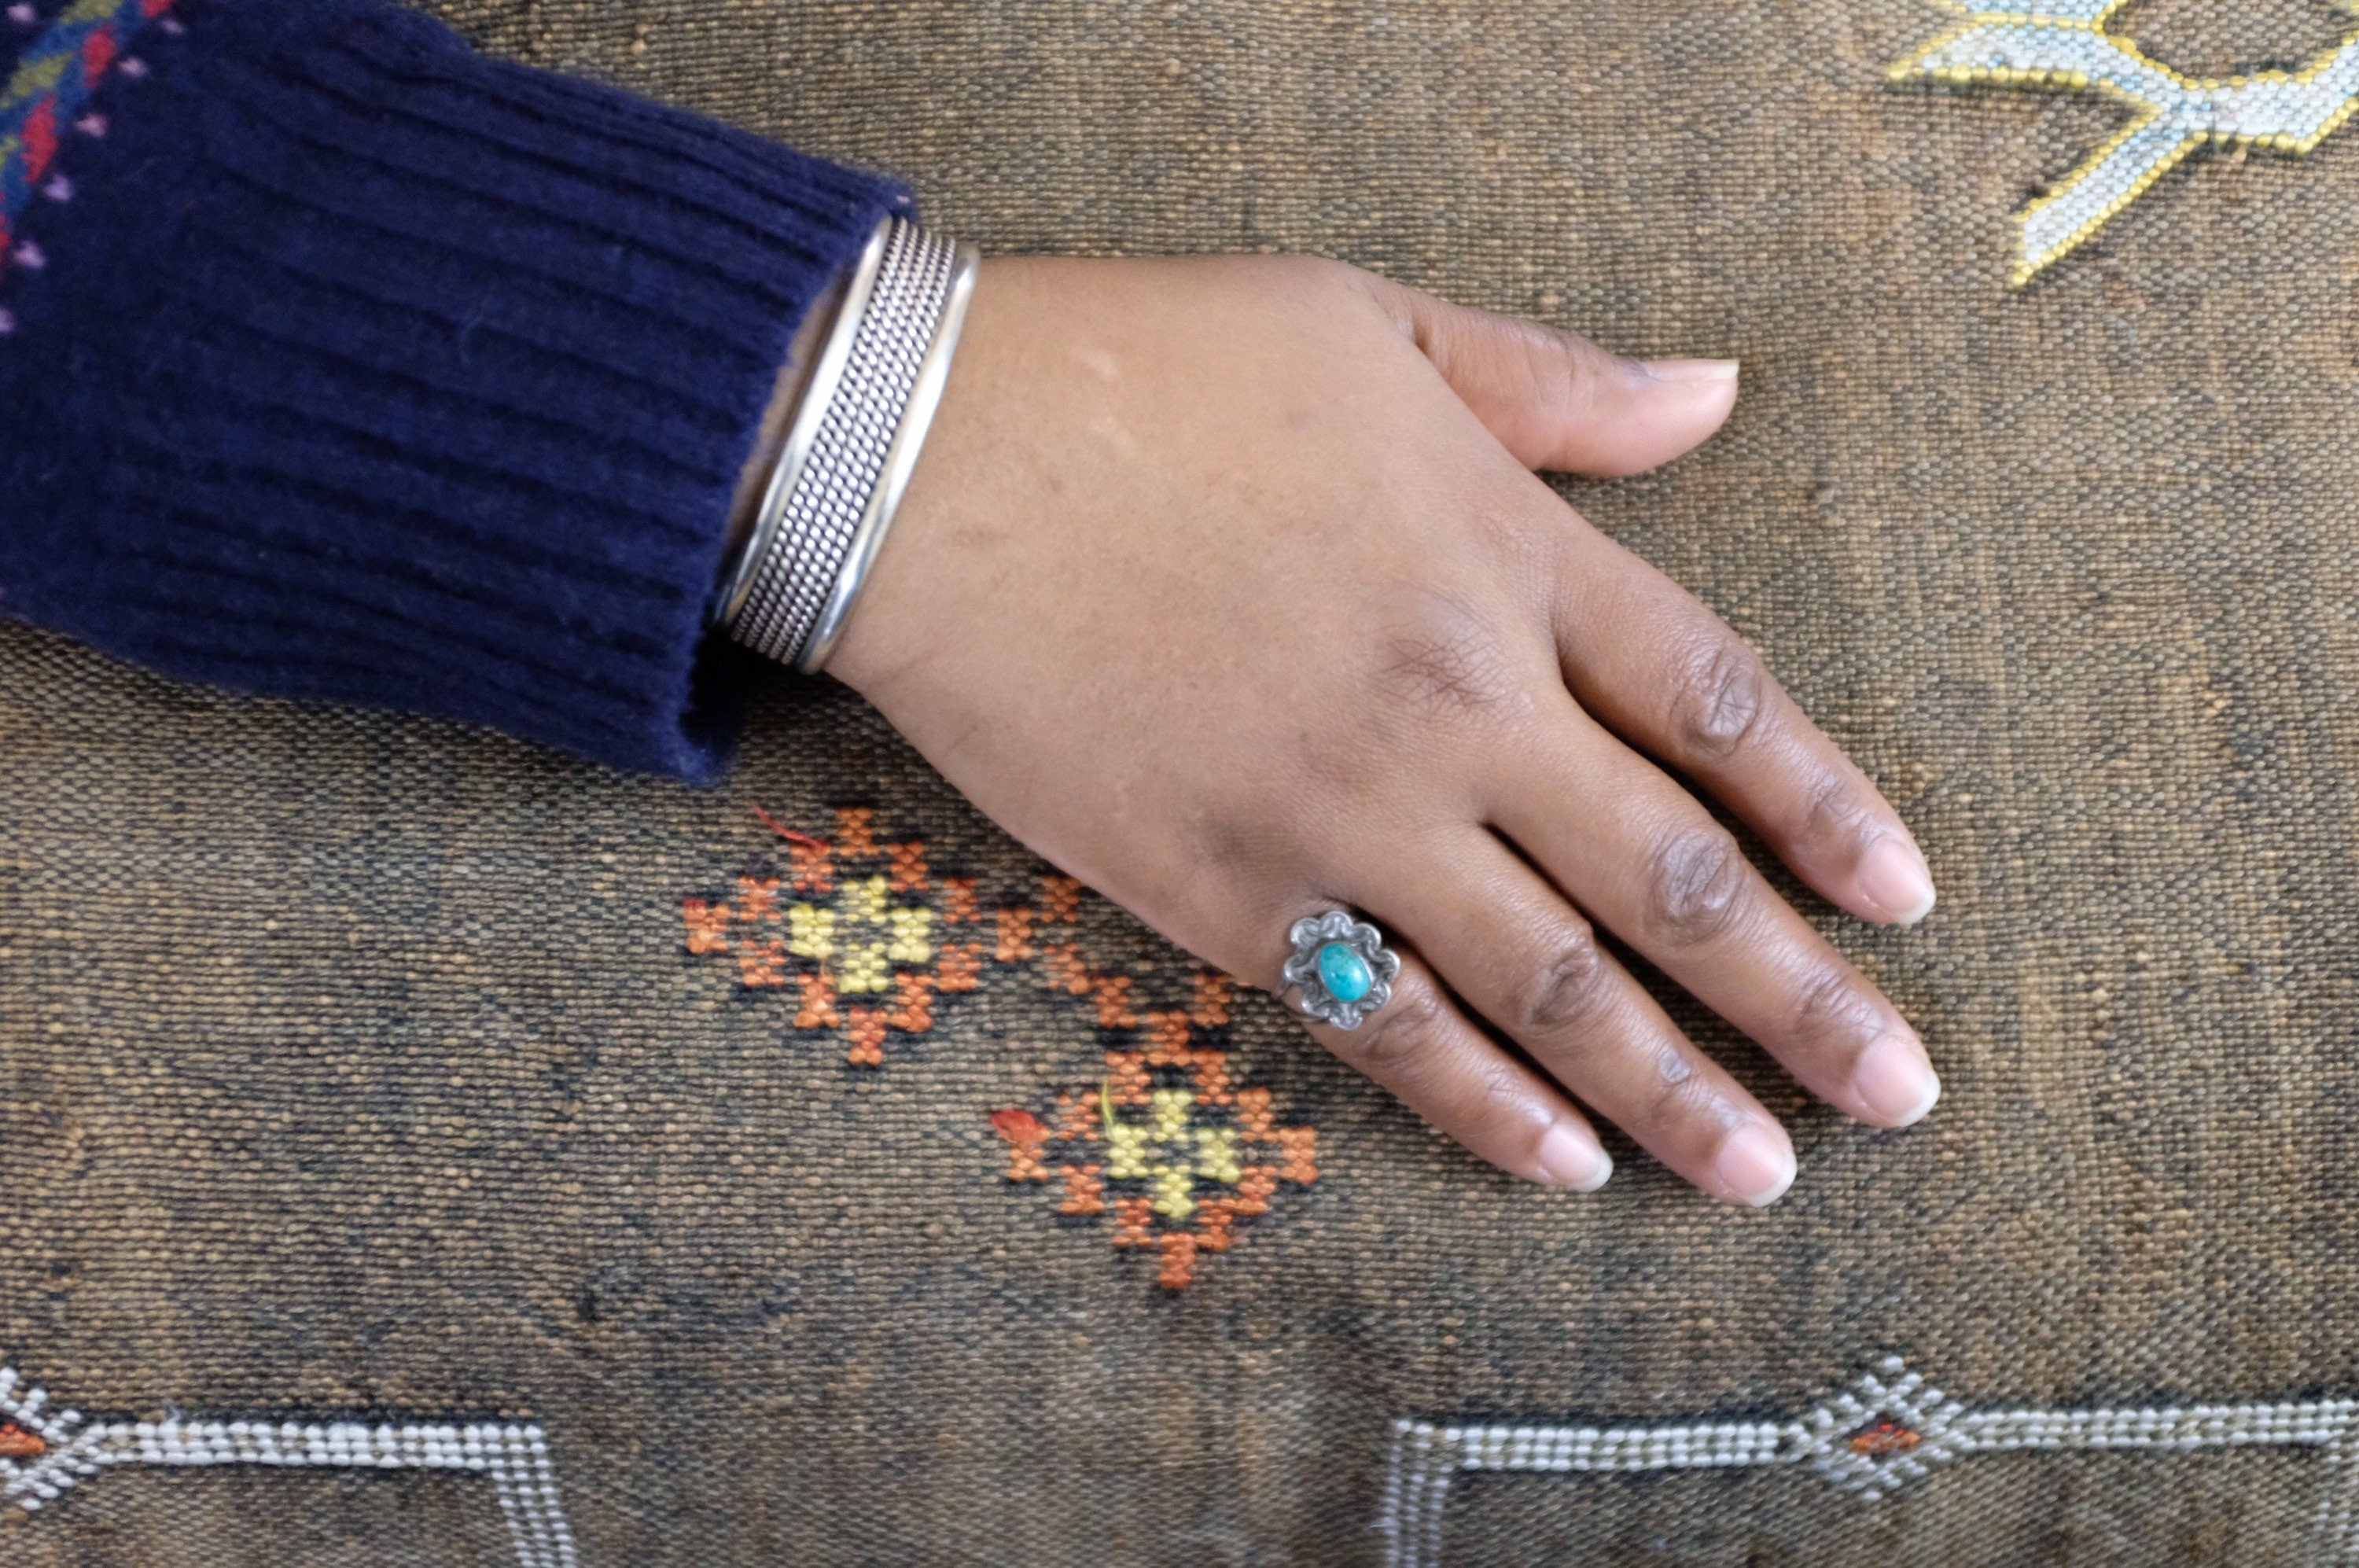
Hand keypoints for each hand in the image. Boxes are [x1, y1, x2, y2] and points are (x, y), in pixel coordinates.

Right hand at [830, 256, 1937, 1204]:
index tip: (1905, 904)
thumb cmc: (1144, 368)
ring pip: (1555, 986)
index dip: (1831, 816)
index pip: (1726, 710)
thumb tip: (1717, 395)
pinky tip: (1563, 1168)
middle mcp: (1461, 703)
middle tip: (1899, 1098)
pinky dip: (1485, 1108)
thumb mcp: (1371, 323)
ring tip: (1763, 1173)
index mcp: (1509, 555)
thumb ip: (1554, 385)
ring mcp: (1347, 814)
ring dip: (1674, 1093)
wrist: (921, 457)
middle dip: (1804, 1003)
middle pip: (1677, 881)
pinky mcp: (1228, 895)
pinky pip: (1388, 1029)